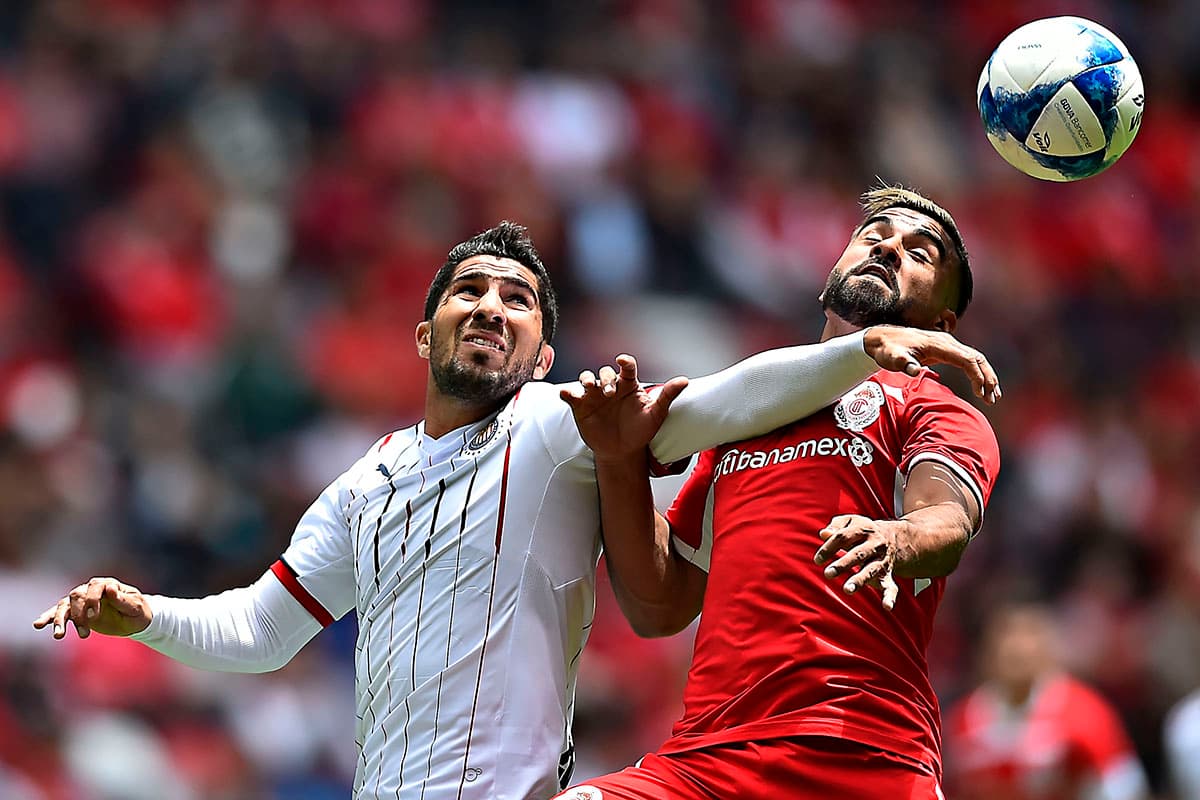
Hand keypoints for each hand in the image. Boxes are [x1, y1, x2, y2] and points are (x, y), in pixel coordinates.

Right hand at [33, 577, 152, 639]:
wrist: (135, 620)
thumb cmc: (138, 611)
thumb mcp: (135, 607)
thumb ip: (122, 599)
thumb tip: (111, 589)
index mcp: (108, 584)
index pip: (95, 587)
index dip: (93, 600)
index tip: (94, 616)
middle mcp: (92, 590)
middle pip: (77, 596)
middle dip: (78, 614)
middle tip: (85, 632)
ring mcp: (82, 600)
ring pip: (65, 605)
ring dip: (60, 620)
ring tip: (58, 635)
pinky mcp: (77, 612)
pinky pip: (60, 613)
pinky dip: (49, 618)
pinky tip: (38, 625)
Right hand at [560, 354, 688, 463]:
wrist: (623, 451)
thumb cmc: (640, 430)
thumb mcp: (656, 414)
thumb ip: (667, 396)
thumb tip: (684, 381)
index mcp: (629, 385)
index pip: (627, 368)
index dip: (625, 362)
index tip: (623, 361)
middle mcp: (611, 387)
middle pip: (606, 372)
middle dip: (606, 378)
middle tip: (609, 392)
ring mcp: (594, 396)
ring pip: (586, 378)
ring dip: (586, 379)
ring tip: (589, 387)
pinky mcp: (581, 407)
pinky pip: (571, 395)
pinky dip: (567, 392)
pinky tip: (567, 394)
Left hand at [813, 514, 908, 609]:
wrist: (893, 537)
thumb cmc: (861, 530)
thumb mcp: (850, 522)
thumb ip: (835, 526)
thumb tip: (823, 533)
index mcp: (863, 529)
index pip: (843, 537)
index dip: (829, 548)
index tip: (817, 560)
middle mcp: (875, 544)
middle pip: (858, 554)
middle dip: (843, 564)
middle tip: (828, 574)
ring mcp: (882, 560)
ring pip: (871, 570)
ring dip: (859, 580)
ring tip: (847, 590)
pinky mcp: (886, 575)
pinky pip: (891, 587)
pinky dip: (890, 597)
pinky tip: (887, 607)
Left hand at [862, 326, 1000, 403]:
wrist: (883, 338)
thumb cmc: (888, 350)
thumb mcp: (892, 358)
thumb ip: (904, 363)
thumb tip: (915, 370)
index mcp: (939, 345)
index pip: (967, 359)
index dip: (977, 376)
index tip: (980, 393)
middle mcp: (947, 342)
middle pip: (977, 358)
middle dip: (987, 378)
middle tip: (992, 399)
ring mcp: (948, 344)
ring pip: (976, 358)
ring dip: (986, 376)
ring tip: (992, 396)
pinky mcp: (947, 349)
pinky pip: (969, 359)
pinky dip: (978, 372)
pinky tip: (982, 387)